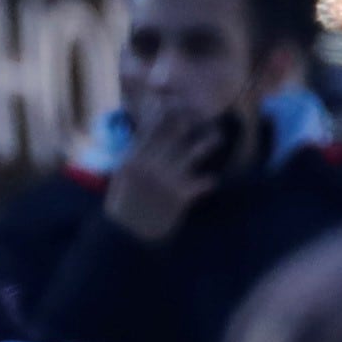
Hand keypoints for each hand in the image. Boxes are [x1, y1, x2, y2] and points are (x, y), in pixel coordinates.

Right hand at [105, 112, 223, 243]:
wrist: (125, 236)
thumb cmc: (124, 206)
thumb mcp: (123, 177)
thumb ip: (136, 155)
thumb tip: (146, 135)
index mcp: (133, 158)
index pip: (154, 127)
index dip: (170, 113)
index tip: (182, 105)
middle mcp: (150, 165)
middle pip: (177, 133)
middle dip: (193, 121)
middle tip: (207, 114)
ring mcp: (166, 180)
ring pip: (195, 152)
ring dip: (209, 143)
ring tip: (219, 137)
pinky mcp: (180, 197)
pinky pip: (202, 183)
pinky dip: (208, 181)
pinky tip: (213, 179)